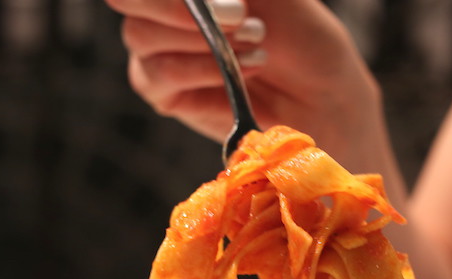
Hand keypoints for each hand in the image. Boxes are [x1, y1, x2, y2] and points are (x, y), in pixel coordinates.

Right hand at [102, 0, 381, 166]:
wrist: (323, 96)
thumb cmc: (302, 36)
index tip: (235, 2)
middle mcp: (158, 10)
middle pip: (127, 0)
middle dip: (188, 11)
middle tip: (244, 17)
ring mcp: (155, 50)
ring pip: (142, 37)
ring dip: (205, 42)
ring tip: (257, 47)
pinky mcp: (163, 94)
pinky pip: (160, 75)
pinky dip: (203, 72)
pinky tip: (244, 74)